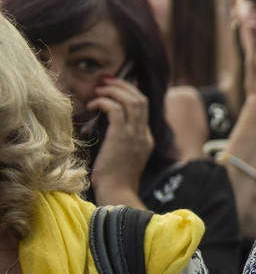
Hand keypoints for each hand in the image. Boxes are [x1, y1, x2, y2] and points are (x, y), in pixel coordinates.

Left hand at [89, 76, 153, 201]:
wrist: (117, 193)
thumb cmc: (113, 179)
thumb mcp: (121, 157)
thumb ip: (119, 141)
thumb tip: (103, 125)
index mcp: (145, 139)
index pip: (142, 108)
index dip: (128, 93)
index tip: (113, 87)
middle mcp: (143, 134)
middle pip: (141, 99)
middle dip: (123, 85)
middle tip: (106, 81)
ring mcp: (135, 135)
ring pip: (132, 100)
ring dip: (114, 90)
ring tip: (99, 89)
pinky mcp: (122, 137)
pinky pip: (115, 109)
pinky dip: (104, 102)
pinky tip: (93, 105)